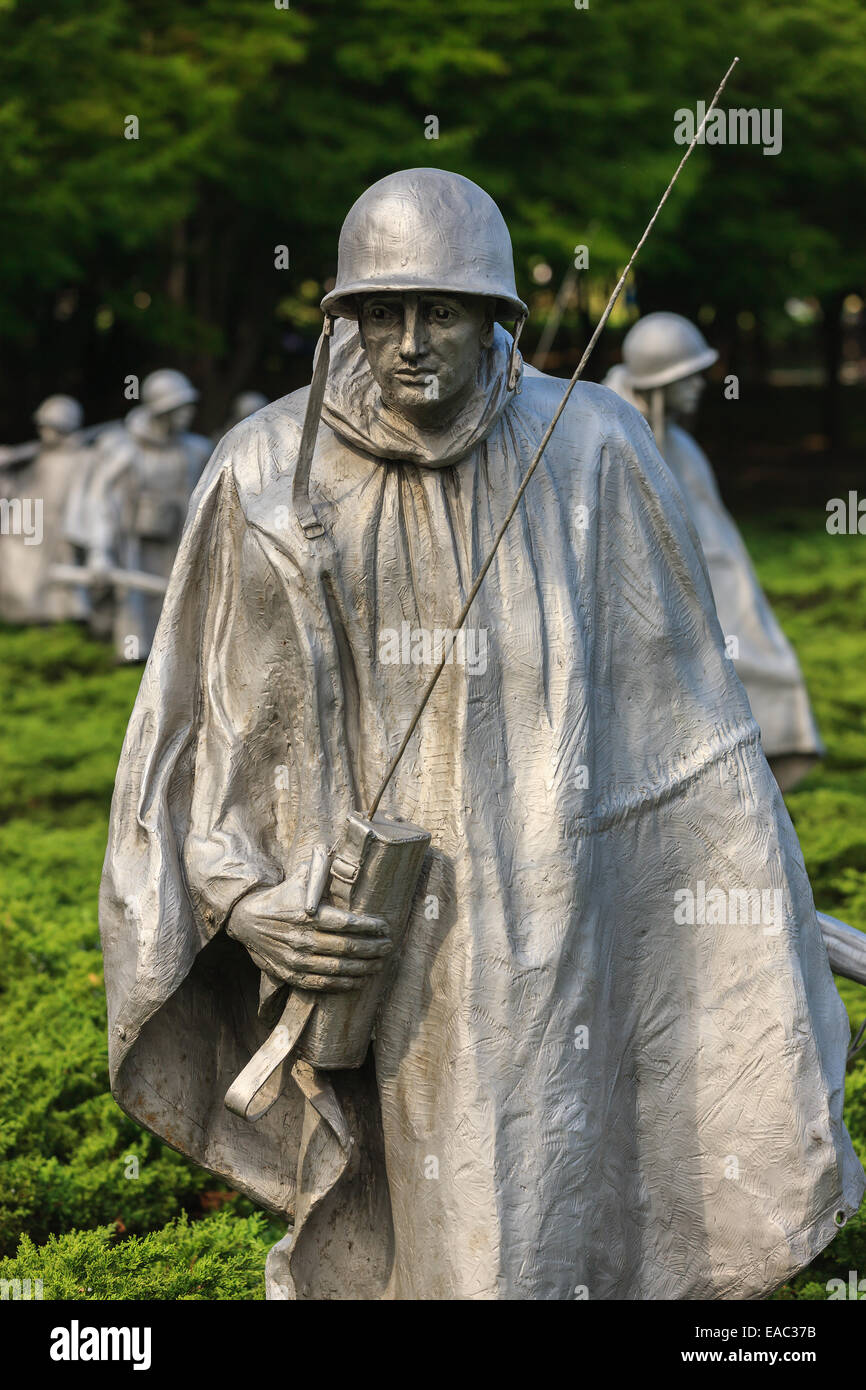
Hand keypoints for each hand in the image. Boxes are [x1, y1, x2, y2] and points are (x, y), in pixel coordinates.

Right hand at [227, 867, 391, 993]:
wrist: (247, 921)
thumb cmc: (282, 898)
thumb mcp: (300, 879)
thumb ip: (323, 871)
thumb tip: (344, 855)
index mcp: (308, 914)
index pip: (347, 923)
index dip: (370, 927)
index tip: (385, 927)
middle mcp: (303, 938)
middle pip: (347, 947)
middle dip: (373, 948)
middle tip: (388, 946)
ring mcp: (297, 960)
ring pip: (339, 968)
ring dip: (364, 967)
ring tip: (380, 964)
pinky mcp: (291, 975)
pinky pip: (323, 985)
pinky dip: (345, 984)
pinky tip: (360, 980)